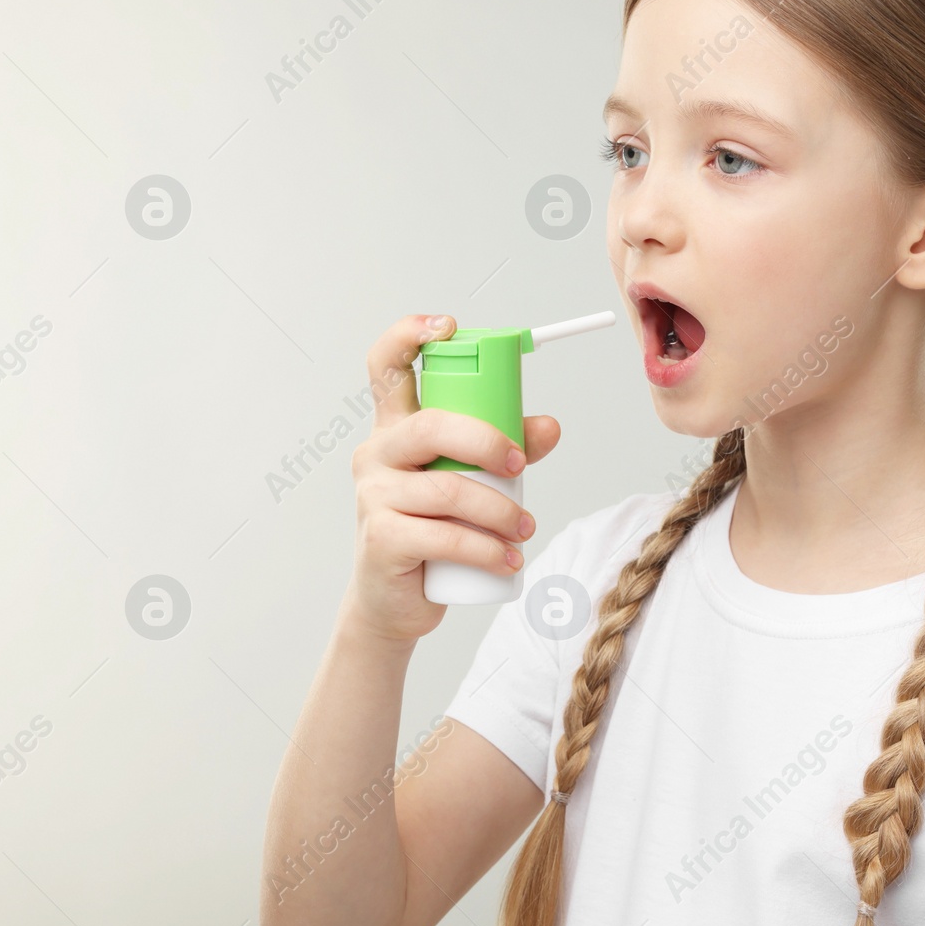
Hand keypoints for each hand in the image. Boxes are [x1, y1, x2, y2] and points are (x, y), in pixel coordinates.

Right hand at [341, 314, 560, 643]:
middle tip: (520, 467)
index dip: (410, 335)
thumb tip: (551, 426)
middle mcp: (378, 453)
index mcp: (397, 427)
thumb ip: (510, 448)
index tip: (448, 326)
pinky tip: (507, 559)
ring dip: (500, 511)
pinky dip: (486, 549)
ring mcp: (374, 495)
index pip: (387, 366)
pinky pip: (445, 535)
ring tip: (523, 529)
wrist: (398, 600)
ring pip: (448, 489)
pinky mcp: (381, 538)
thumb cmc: (436, 528)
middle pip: (433, 425)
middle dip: (488, 442)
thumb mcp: (474, 481)